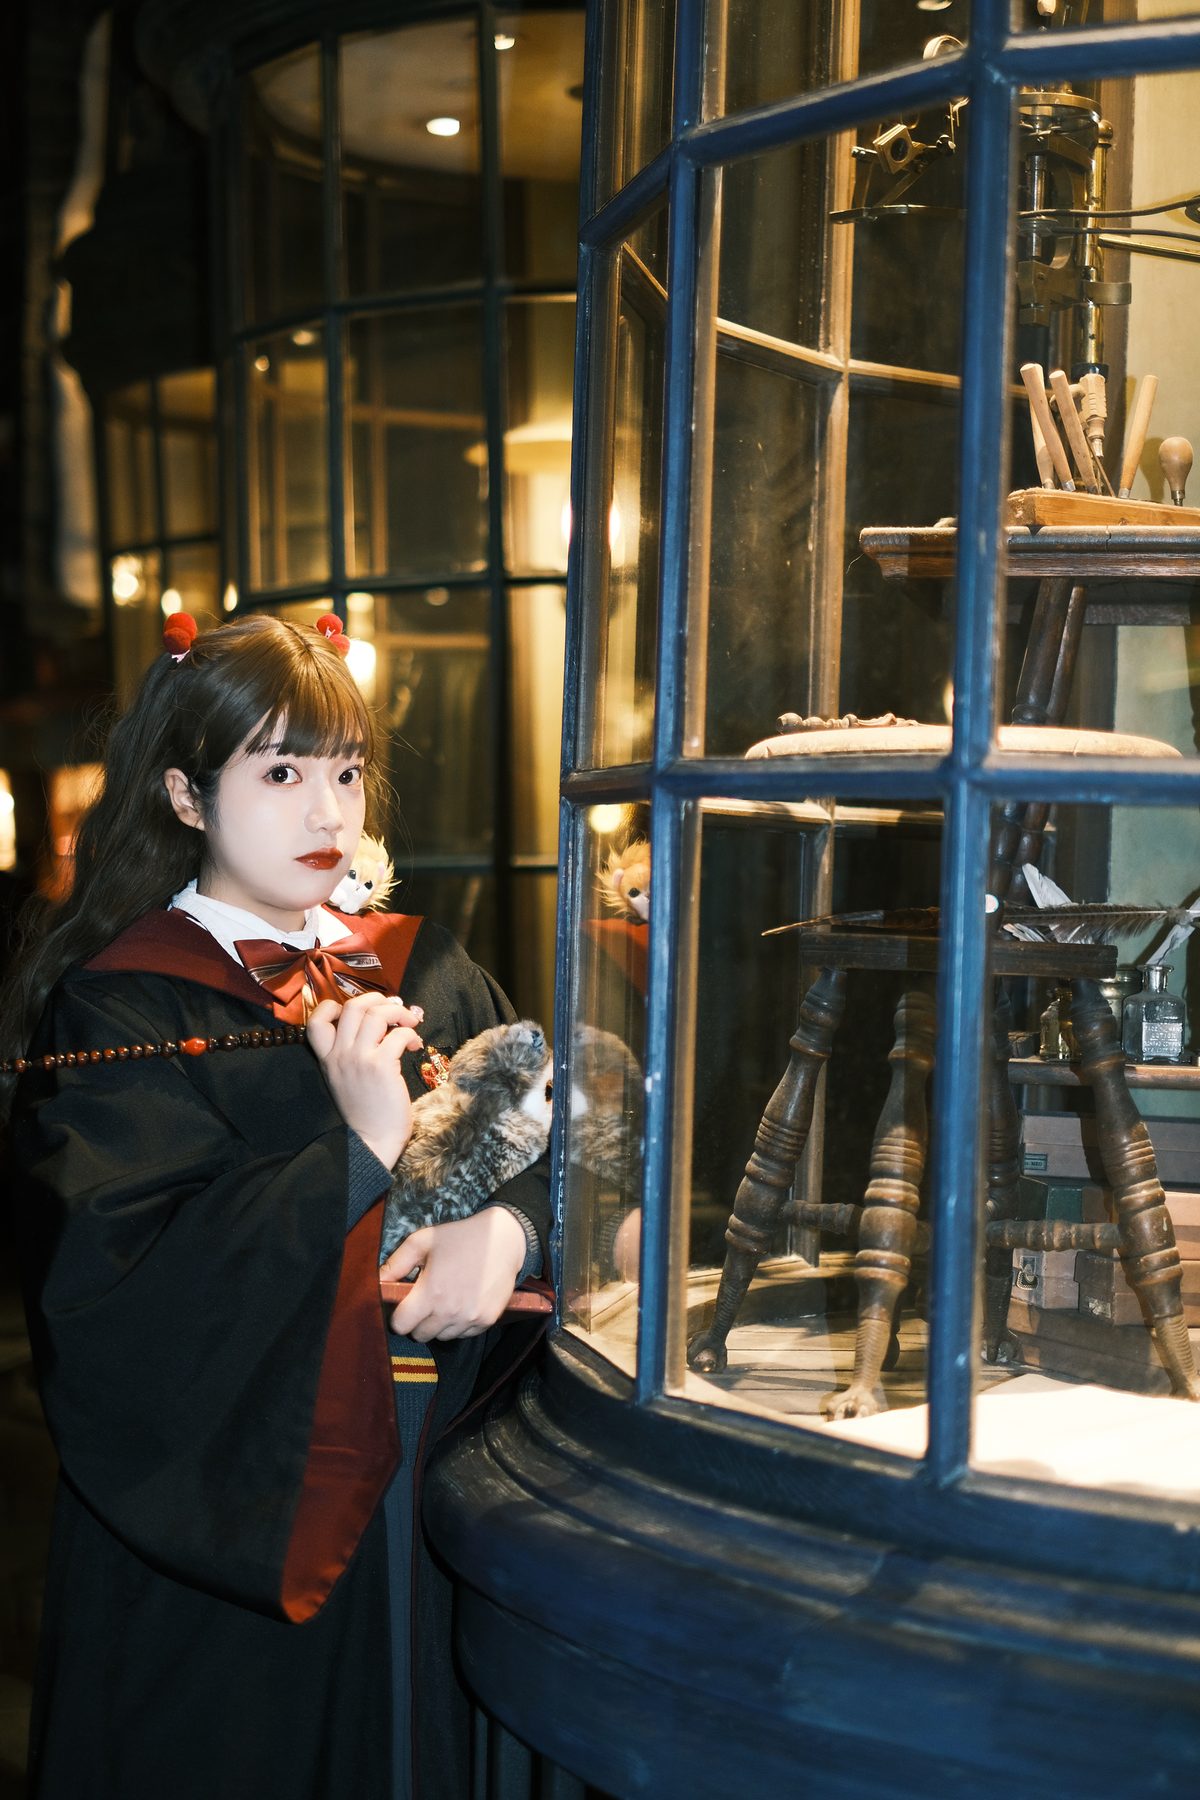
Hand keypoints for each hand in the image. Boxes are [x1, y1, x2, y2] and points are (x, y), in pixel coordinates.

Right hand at [306, 992, 423, 1167]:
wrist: (371, 1141)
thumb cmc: (365, 1111)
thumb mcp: (346, 1079)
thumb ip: (353, 1052)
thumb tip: (381, 1021)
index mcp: (327, 1058)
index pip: (316, 1019)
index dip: (335, 1006)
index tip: (360, 1012)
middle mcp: (339, 1054)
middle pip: (352, 1006)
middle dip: (377, 999)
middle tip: (395, 1008)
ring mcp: (359, 1058)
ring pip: (376, 1014)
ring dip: (399, 1013)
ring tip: (411, 1024)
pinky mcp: (381, 1066)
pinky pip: (399, 1034)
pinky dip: (411, 1034)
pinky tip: (415, 1045)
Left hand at [381, 1210, 526, 1341]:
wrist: (504, 1239)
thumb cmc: (460, 1237)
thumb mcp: (423, 1240)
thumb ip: (397, 1263)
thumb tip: (377, 1281)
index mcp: (431, 1292)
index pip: (401, 1326)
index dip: (399, 1315)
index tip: (405, 1304)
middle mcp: (450, 1311)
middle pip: (420, 1335)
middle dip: (418, 1320)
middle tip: (426, 1300)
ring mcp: (470, 1318)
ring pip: (442, 1337)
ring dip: (439, 1324)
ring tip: (446, 1299)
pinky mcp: (487, 1321)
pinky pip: (463, 1334)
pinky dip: (458, 1324)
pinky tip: (462, 1302)